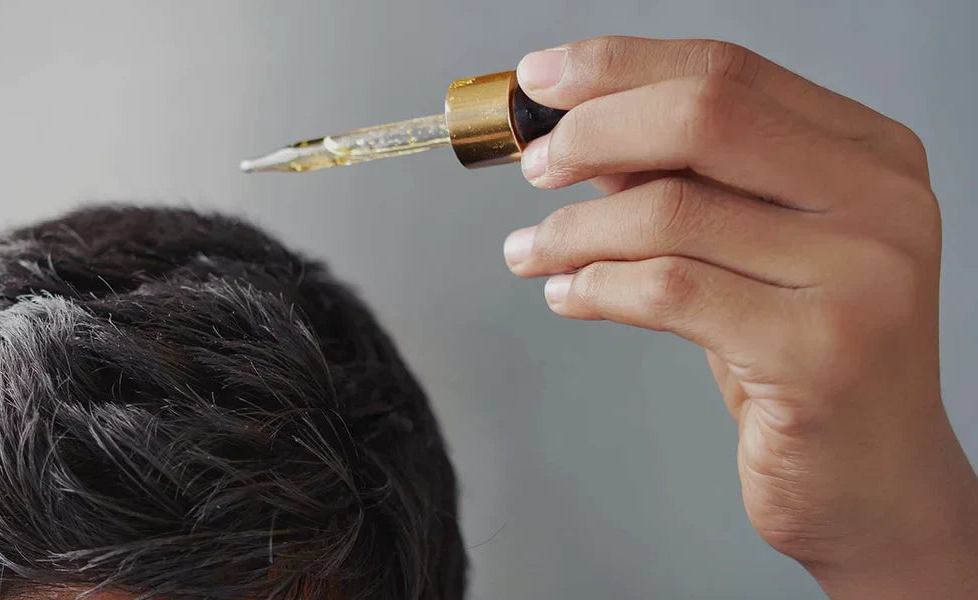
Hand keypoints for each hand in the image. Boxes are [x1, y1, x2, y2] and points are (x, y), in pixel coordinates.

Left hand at [504, 36, 977, 598]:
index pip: (730, 70)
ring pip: (671, 211)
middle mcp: (881, 200)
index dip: (621, 66)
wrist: (875, 482)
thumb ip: (682, 184)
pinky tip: (566, 296)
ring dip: (574, 229)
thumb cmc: (802, 360)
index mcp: (870, 153)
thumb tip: (581, 133)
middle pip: (706, 115)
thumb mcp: (749, 252)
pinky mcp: (818, 351)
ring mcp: (860, 275)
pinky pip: (666, 290)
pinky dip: (595, 286)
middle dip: (595, 130)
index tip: (543, 77)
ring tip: (529, 252)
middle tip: (535, 166)